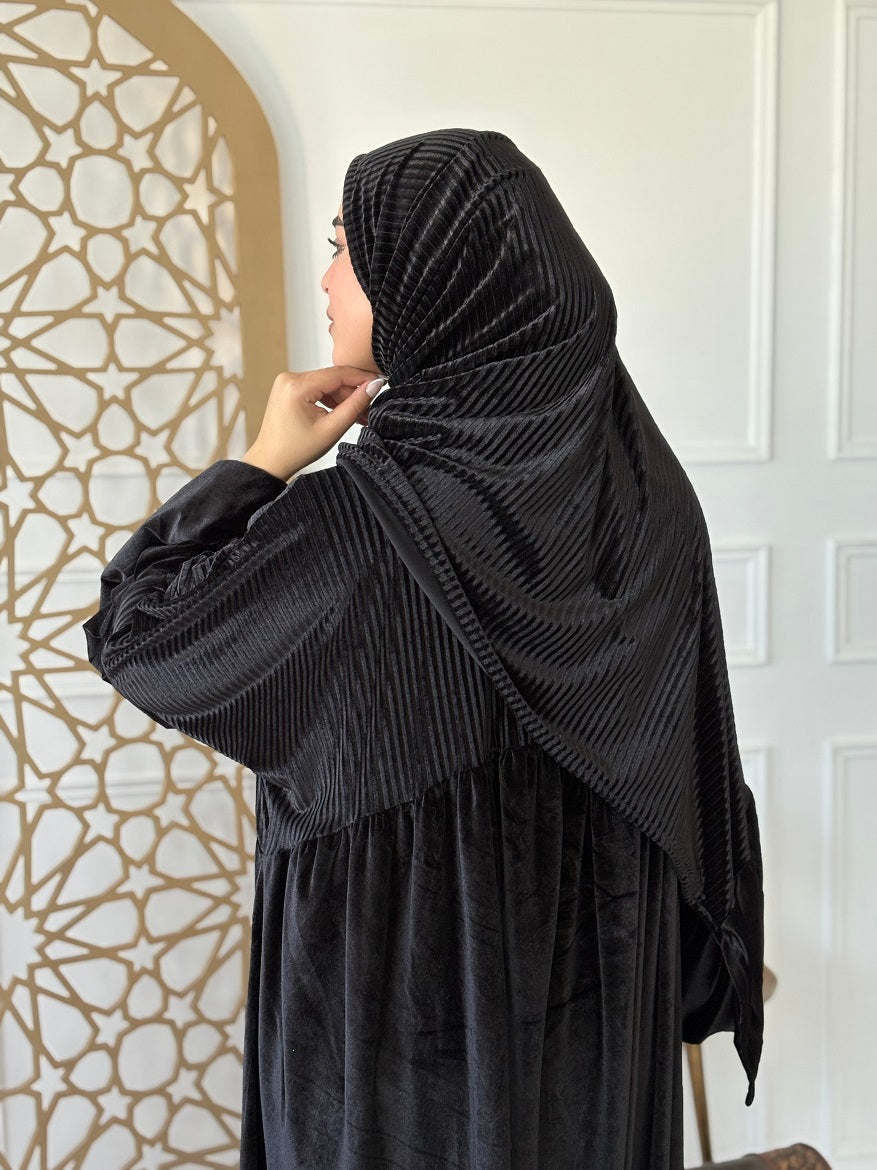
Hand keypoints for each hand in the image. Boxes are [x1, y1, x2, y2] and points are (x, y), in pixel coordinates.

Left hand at [241, 367, 383, 480]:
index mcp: (296, 386)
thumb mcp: (332, 429)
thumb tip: (374, 385)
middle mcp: (289, 378)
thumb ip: (355, 405)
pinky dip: (331, 400)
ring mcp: (287, 382)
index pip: (338, 374)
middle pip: (332, 379)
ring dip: (343, 398)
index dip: (362, 377)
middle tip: (371, 409)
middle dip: (353, 393)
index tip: (381, 382)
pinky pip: (317, 389)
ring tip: (360, 416)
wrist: (270, 461)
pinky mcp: (289, 389)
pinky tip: (343, 413)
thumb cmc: (295, 450)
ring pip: (326, 384)